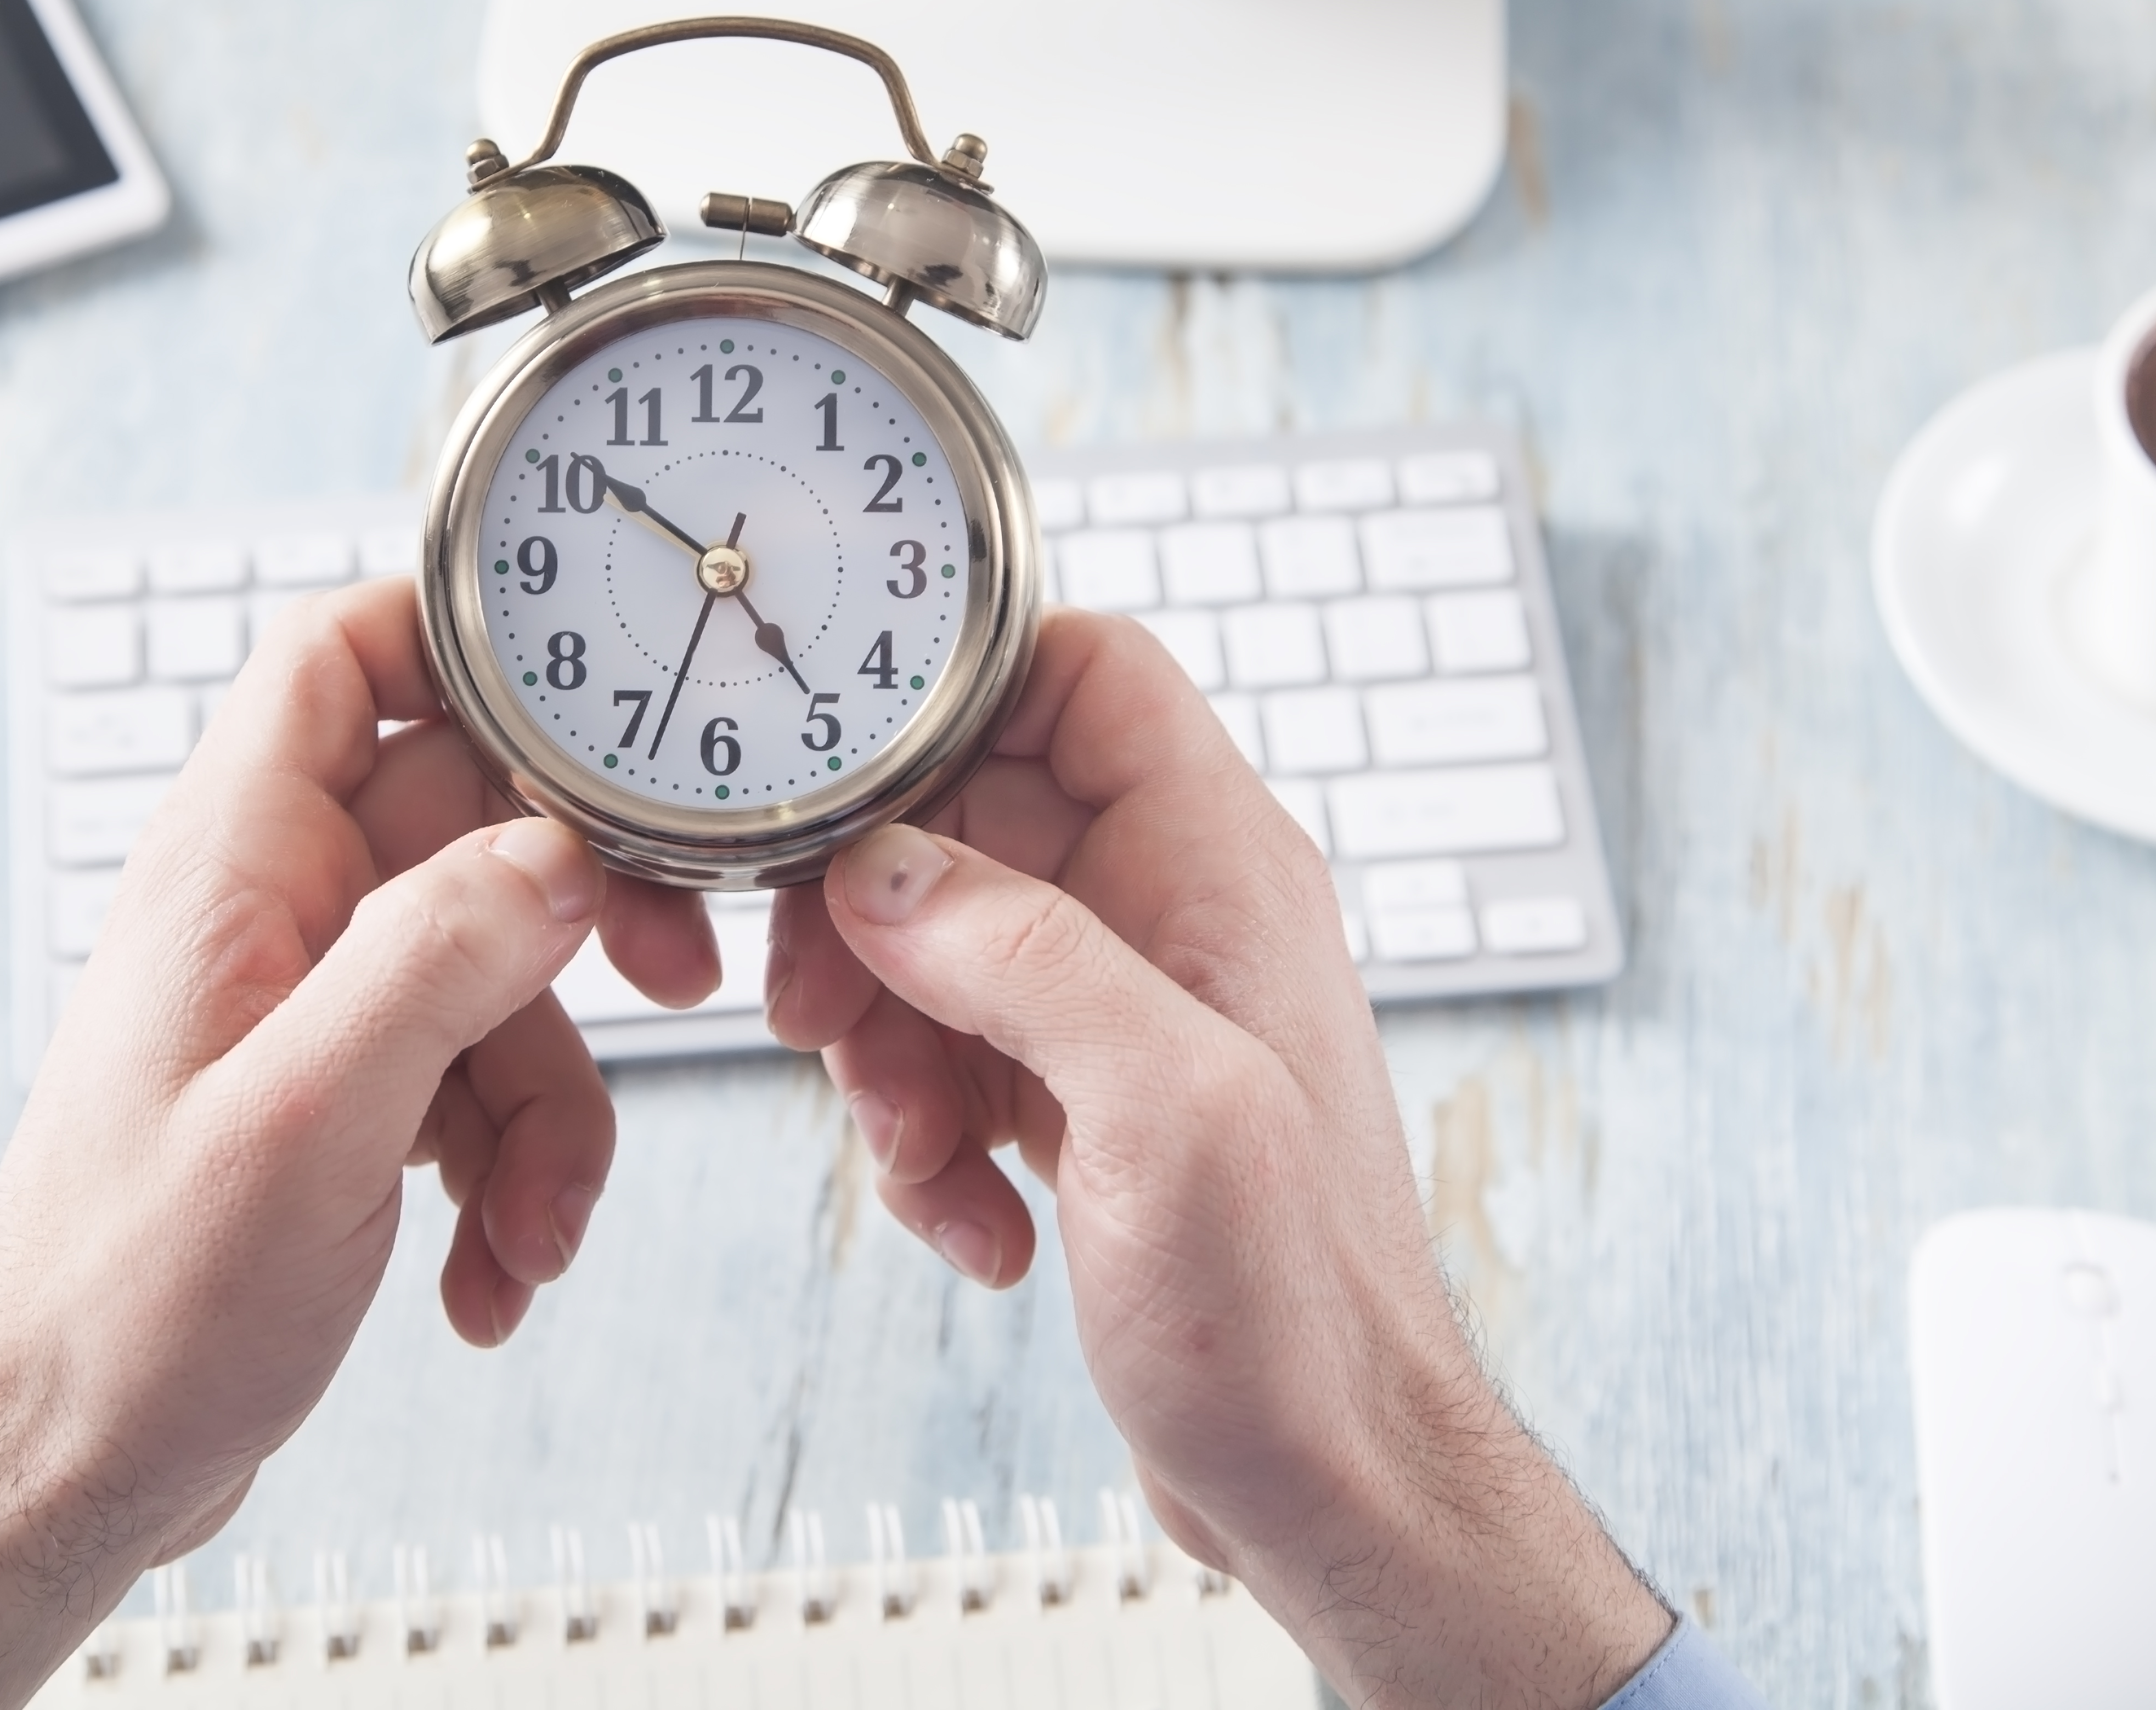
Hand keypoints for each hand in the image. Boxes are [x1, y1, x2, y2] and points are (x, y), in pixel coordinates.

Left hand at [0, 581, 718, 1708]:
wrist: (67, 1468)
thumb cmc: (127, 1307)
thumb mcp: (304, 1124)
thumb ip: (432, 963)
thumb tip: (554, 853)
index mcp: (233, 871)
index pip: (340, 659)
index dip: (465, 636)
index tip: (600, 681)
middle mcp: (275, 917)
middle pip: (475, 830)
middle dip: (579, 924)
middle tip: (671, 978)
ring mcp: (311, 1010)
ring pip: (500, 982)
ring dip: (549, 1115)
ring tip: (528, 1237)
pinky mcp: (344, 1101)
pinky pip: (477, 1087)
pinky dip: (510, 1183)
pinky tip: (488, 1278)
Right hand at [765, 611, 1670, 1709]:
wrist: (1332, 1482)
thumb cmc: (1296, 1316)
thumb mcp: (1165, 1113)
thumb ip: (1026, 959)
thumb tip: (884, 868)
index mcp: (1218, 867)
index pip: (1080, 673)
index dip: (953, 691)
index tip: (844, 780)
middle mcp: (1170, 915)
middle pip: (965, 817)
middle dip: (869, 918)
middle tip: (823, 1016)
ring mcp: (1123, 1010)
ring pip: (934, 948)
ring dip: (888, 1051)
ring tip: (924, 1153)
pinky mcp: (1081, 1102)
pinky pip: (949, 1061)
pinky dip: (927, 1140)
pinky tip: (976, 1223)